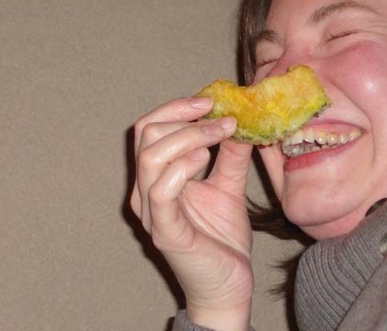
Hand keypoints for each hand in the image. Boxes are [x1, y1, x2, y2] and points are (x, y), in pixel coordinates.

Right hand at [130, 96, 254, 330]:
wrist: (228, 286)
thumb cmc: (220, 239)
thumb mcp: (229, 186)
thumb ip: (231, 156)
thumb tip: (241, 121)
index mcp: (155, 177)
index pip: (149, 128)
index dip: (176, 108)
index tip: (211, 101)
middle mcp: (145, 191)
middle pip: (146, 133)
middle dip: (184, 116)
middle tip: (220, 115)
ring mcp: (151, 210)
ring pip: (151, 156)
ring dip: (188, 137)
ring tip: (218, 136)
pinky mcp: (164, 230)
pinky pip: (162, 189)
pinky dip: (184, 166)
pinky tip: (207, 159)